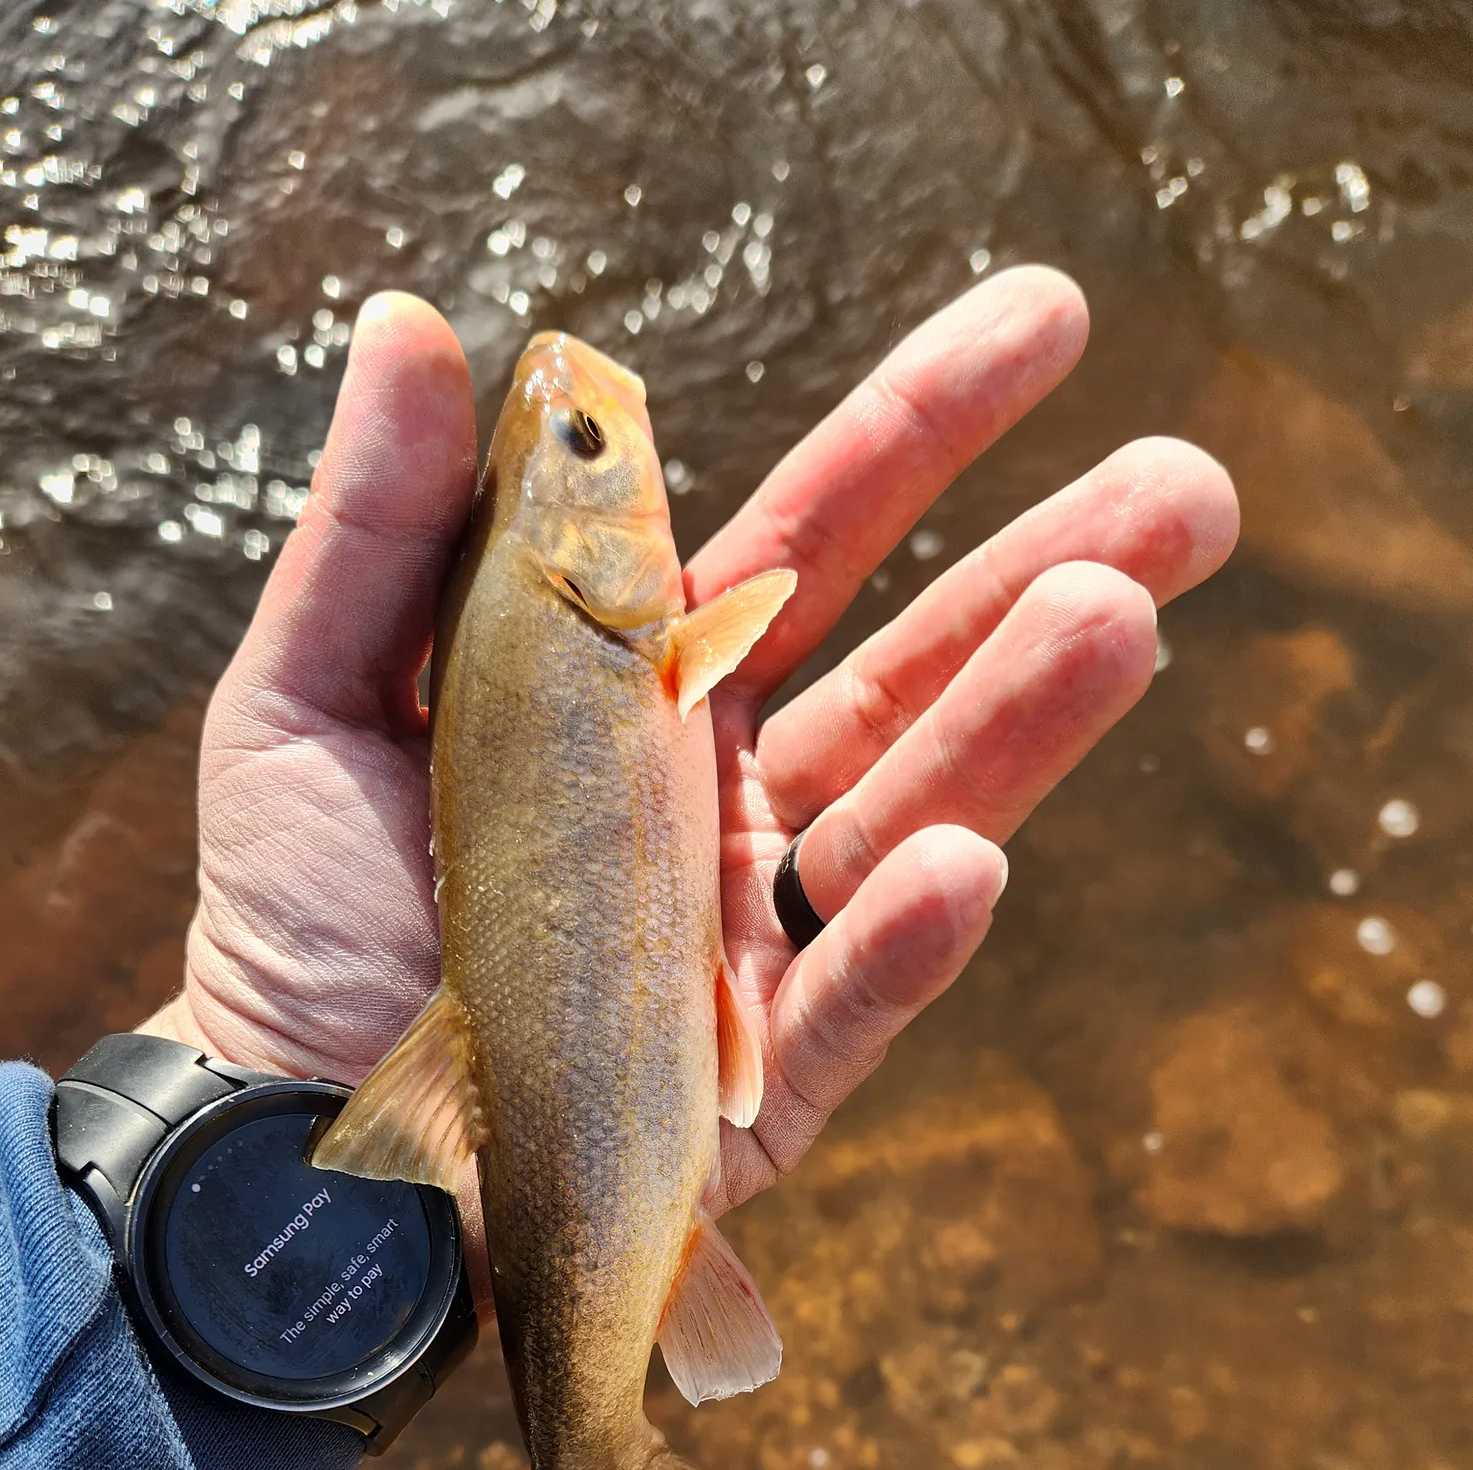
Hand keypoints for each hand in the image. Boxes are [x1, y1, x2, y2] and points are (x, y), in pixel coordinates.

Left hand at [143, 268, 1236, 1234]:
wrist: (284, 1141)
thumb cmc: (298, 915)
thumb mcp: (311, 695)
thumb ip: (384, 525)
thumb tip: (422, 324)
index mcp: (649, 699)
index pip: (808, 546)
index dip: (921, 437)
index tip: (1044, 327)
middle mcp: (730, 803)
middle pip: (911, 667)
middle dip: (1043, 567)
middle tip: (1187, 483)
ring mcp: (758, 939)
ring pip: (913, 815)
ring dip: (1016, 724)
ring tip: (1122, 614)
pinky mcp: (763, 1078)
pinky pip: (849, 1002)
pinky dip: (904, 939)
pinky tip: (962, 864)